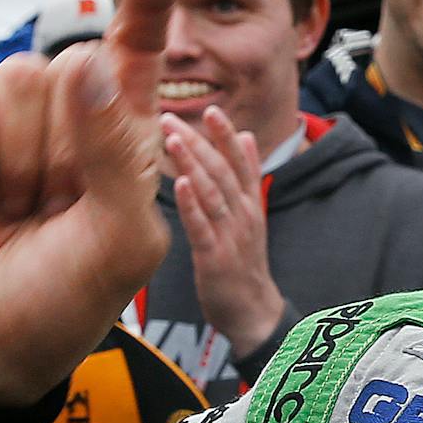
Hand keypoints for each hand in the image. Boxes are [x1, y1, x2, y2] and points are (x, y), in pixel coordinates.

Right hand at [0, 0, 178, 405]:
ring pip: (11, 77)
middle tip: (47, 205)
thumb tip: (87, 62)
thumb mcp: (118, 238)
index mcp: (120, 148)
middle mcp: (63, 131)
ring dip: (11, 150)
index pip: (136, 63)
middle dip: (60, 136)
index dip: (146, 9)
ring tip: (5, 207)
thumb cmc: (58, 306)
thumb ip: (114, 152)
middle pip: (66, 63)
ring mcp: (1, 133)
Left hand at [163, 107, 284, 360]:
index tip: (210, 110)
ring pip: (212, 193)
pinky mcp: (216, 258)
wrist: (253, 313)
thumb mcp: (252, 215)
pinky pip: (203, 227)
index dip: (226, 135)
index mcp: (251, 203)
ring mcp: (231, 236)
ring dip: (192, 163)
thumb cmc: (244, 263)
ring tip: (172, 139)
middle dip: (198, 142)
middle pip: (222, 171)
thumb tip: (246, 136)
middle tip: (169, 119)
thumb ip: (247, 176)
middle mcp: (244, 215)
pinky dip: (192, 204)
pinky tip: (179, 183)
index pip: (241, 161)